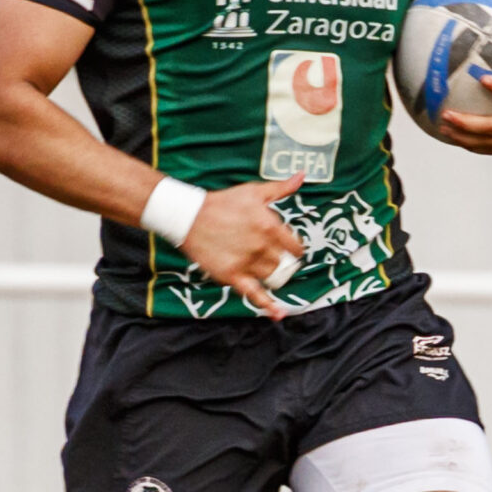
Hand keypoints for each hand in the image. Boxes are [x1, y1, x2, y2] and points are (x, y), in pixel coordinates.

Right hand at [181, 173, 304, 318]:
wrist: (189, 217)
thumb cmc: (222, 203)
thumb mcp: (253, 192)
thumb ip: (280, 188)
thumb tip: (302, 176)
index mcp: (270, 226)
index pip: (295, 246)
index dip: (295, 248)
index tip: (289, 248)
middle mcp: (261, 246)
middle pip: (285, 262)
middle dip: (283, 261)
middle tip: (273, 257)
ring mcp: (247, 263)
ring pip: (273, 277)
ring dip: (274, 275)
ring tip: (266, 269)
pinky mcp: (232, 276)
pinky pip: (254, 294)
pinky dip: (268, 306)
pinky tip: (278, 315)